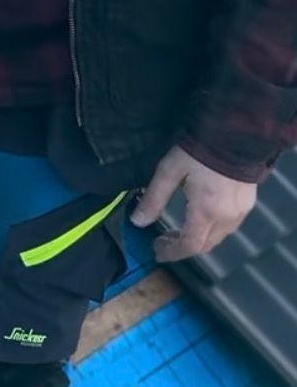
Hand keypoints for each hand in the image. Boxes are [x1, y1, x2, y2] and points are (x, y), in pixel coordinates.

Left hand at [130, 144, 255, 260]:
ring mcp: (241, 212)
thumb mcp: (169, 171)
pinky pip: (229, 226)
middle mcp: (227, 218)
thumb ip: (154, 198)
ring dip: (198, 239)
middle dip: (183, 246)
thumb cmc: (198, 150)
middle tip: (163, 239)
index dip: (173, 252)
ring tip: (177, 230)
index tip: (156, 250)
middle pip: (205, 245)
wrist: (234, 133)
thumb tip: (137, 221)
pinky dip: (211, 229)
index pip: (190, 245)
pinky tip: (199, 218)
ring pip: (218, 237)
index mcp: (206, 212)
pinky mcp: (248, 203)